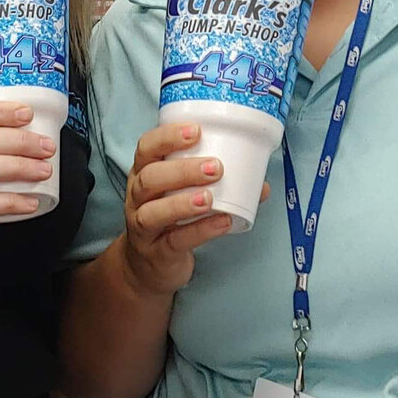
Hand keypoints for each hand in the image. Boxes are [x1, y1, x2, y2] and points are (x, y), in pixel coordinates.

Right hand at [118, 120, 262, 297]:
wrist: (150, 266)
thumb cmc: (170, 219)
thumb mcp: (182, 195)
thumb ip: (216, 184)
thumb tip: (260, 184)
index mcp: (143, 174)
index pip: (146, 148)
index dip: (167, 136)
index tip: (196, 131)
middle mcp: (137, 198)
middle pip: (149, 178)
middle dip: (182, 170)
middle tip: (215, 167)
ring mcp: (142, 227)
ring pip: (153, 212)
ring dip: (183, 202)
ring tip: (210, 197)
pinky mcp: (156, 253)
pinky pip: (174, 241)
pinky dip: (200, 230)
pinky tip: (221, 222)